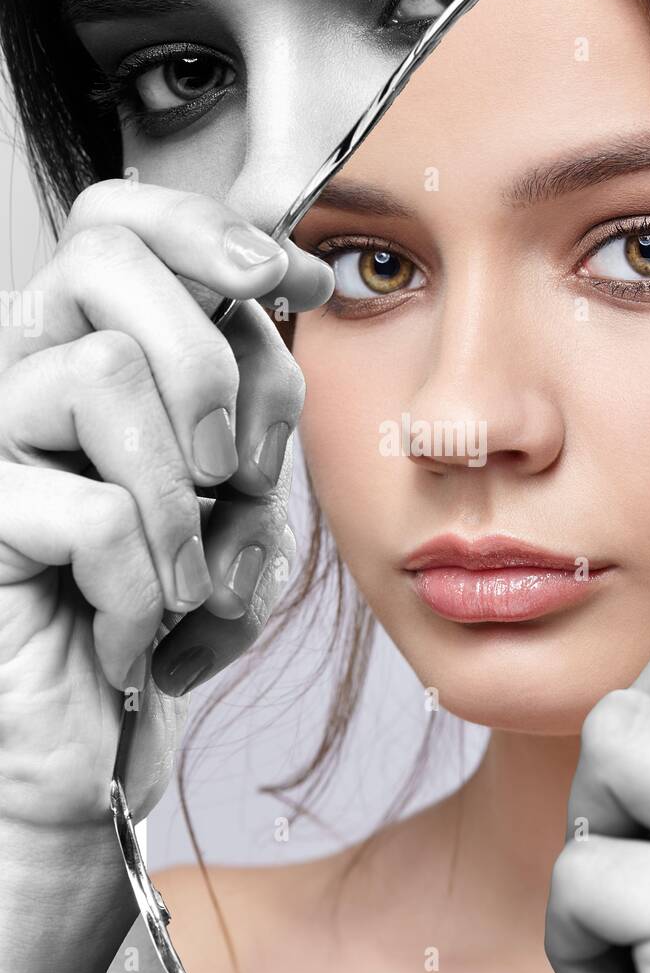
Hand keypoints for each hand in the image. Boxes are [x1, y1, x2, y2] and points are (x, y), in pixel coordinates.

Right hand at [0, 178, 332, 829]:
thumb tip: (289, 283)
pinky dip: (151, 590)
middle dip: (212, 360)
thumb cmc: (170, 618)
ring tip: (188, 581)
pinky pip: (96, 512)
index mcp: (95, 358)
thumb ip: (251, 391)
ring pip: (107, 371)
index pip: (117, 223)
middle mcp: (29, 383)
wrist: (99, 749)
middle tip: (235, 470)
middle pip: (103, 258)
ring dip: (188, 497)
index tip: (296, 283)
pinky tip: (138, 640)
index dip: (207, 227)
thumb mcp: (239, 494)